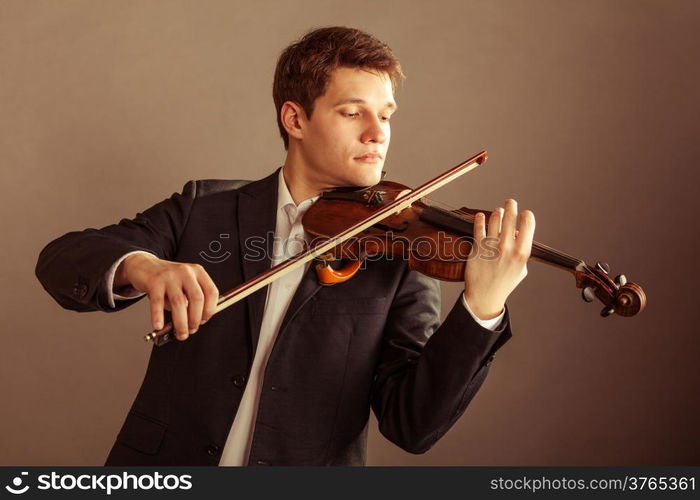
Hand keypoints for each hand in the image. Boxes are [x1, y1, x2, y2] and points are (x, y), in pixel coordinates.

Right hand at [116, 253, 218, 340]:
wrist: (145, 265)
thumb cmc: (168, 279)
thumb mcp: (185, 284)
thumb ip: (192, 300)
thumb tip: (195, 323)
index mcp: (198, 272)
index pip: (212, 292)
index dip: (210, 310)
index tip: (204, 321)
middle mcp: (186, 272)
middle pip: (197, 298)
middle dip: (196, 319)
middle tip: (192, 330)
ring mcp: (170, 276)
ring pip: (179, 302)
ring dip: (181, 322)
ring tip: (180, 334)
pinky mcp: (154, 282)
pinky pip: (158, 302)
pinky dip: (158, 316)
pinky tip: (159, 326)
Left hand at [464, 199, 534, 319]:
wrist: (485, 296)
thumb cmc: (505, 282)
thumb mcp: (521, 269)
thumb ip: (522, 251)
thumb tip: (519, 234)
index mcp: (522, 252)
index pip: (528, 223)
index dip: (526, 215)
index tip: (524, 213)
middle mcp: (508, 248)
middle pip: (511, 216)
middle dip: (511, 205)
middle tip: (510, 202)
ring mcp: (492, 247)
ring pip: (495, 219)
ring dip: (497, 212)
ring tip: (497, 211)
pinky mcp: (477, 248)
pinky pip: (478, 227)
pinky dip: (480, 218)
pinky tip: (480, 216)